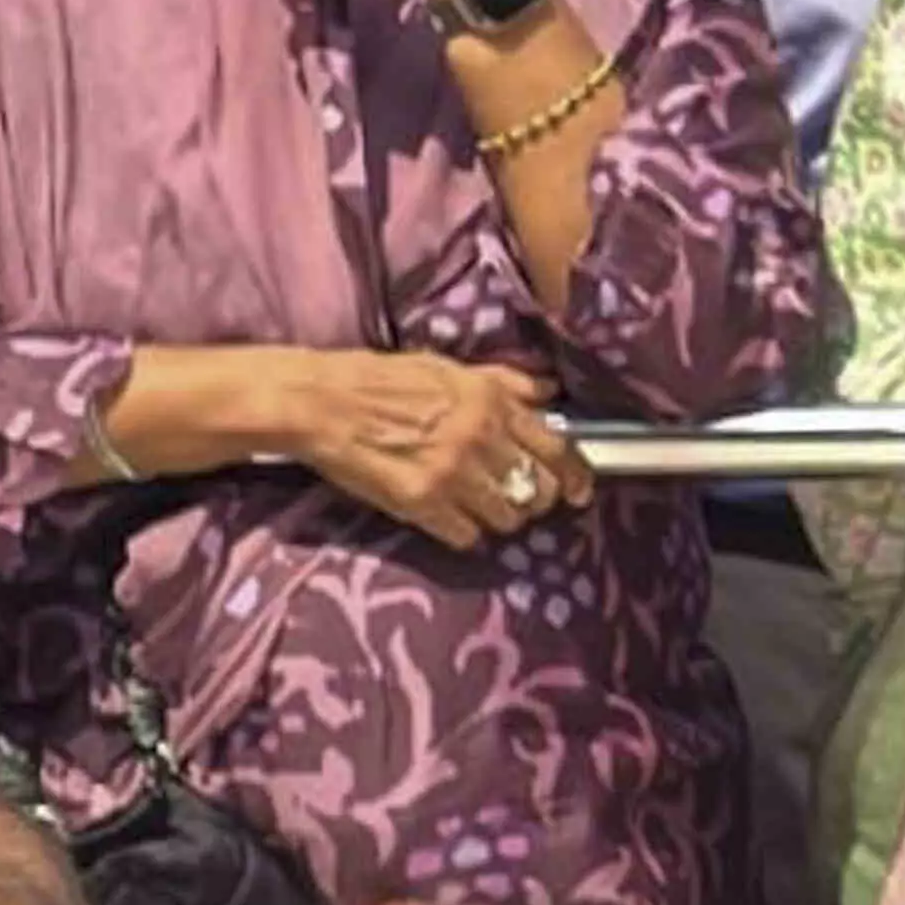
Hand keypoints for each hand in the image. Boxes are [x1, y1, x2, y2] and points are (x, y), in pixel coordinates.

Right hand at [285, 350, 591, 551]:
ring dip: (498, 518)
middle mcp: (480, 437)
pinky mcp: (422, 503)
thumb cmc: (383, 380)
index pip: (557, 446)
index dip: (575, 475)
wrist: (325, 403)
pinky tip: (448, 517)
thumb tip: (549, 394)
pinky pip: (467, 536)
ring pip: (507, 517)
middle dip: (533, 499)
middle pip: (538, 489)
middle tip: (515, 498)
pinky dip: (464, 532)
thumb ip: (505, 382)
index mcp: (491, 401)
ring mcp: (452, 473)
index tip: (579, 491)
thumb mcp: (450, 368)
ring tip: (476, 506)